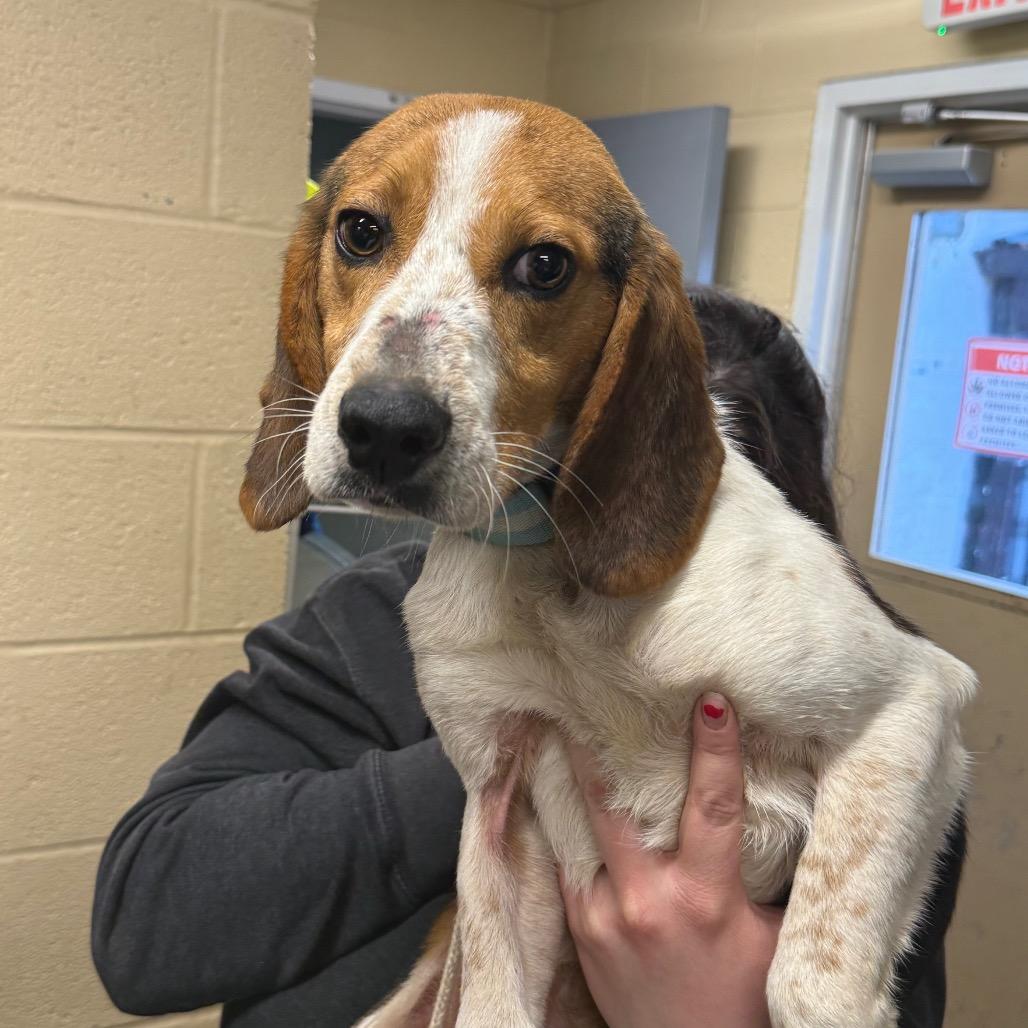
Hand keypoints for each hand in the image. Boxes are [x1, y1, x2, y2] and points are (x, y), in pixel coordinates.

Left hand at [560, 694, 782, 1027]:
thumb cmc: (745, 996)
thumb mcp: (772, 934)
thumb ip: (763, 872)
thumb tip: (771, 804)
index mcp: (707, 898)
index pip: (714, 806)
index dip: (716, 749)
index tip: (711, 700)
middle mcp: (650, 901)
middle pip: (616, 806)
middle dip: (598, 749)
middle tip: (584, 696)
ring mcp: (605, 915)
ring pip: (582, 827)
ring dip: (572, 778)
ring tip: (558, 726)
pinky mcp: (580, 930)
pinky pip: (568, 861)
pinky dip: (565, 822)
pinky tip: (555, 786)